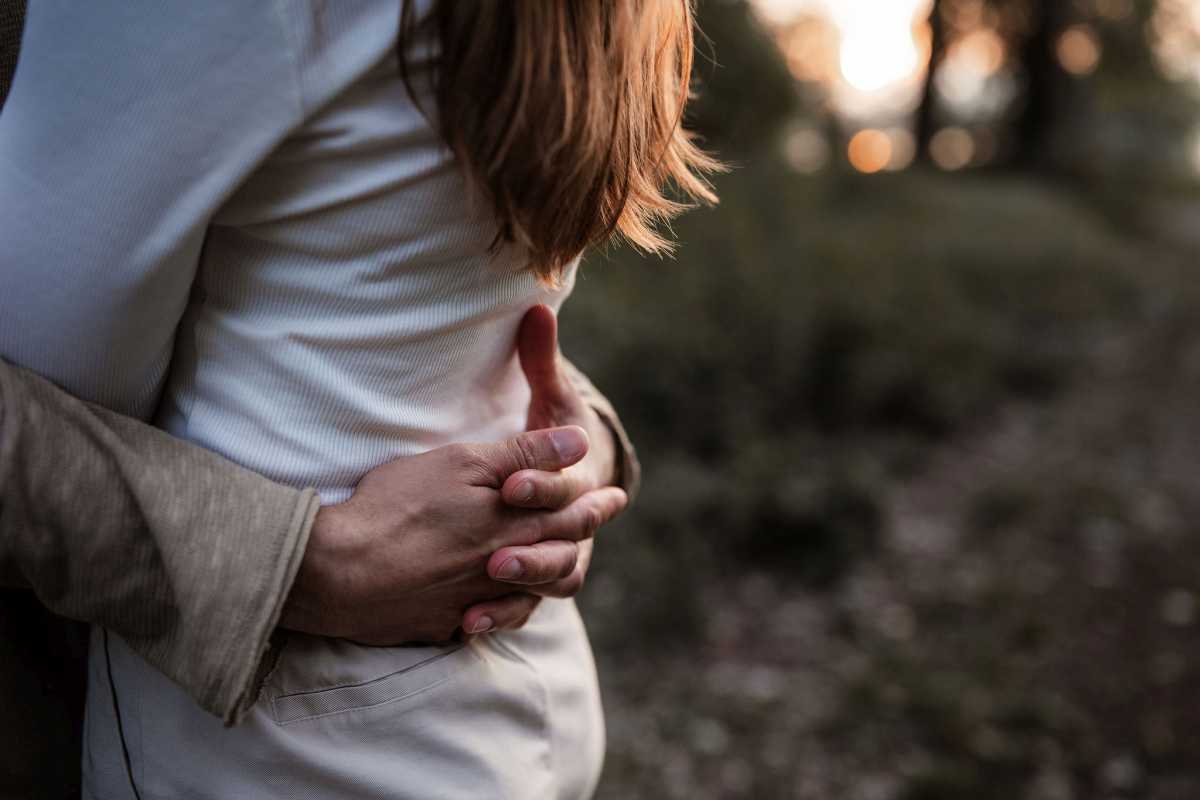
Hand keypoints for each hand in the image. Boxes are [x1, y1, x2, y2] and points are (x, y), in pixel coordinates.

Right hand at [280, 425, 626, 644]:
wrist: (336, 572)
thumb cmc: (397, 508)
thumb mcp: (463, 465)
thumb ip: (525, 456)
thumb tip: (578, 443)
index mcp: (512, 527)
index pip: (568, 513)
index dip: (593, 502)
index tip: (615, 496)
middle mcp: (502, 569)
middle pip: (556, 552)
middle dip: (583, 530)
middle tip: (604, 514)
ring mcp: (472, 602)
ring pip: (529, 593)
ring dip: (550, 574)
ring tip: (565, 563)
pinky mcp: (442, 625)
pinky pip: (486, 620)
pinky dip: (503, 610)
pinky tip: (500, 603)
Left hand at [460, 305, 622, 632]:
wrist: (570, 487)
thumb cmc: (553, 436)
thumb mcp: (550, 400)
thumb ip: (542, 362)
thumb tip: (537, 305)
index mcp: (579, 477)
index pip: (566, 485)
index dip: (541, 483)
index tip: (513, 482)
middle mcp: (573, 521)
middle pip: (564, 542)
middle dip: (534, 548)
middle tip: (497, 555)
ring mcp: (556, 556)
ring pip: (554, 580)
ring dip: (524, 584)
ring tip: (488, 585)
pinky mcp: (529, 585)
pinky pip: (525, 609)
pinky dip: (503, 616)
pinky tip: (468, 622)